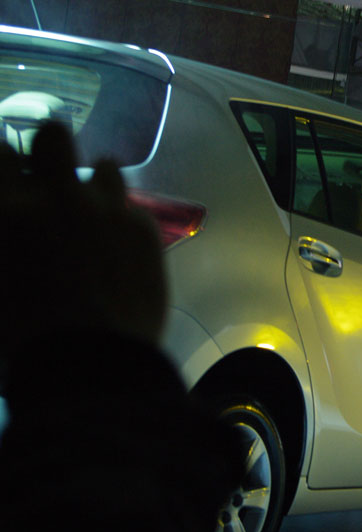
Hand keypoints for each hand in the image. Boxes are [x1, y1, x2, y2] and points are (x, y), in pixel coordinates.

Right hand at [0, 121, 165, 372]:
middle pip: (53, 134)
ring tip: (92, 212)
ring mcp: (105, 210)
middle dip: (50, 150)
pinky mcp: (144, 231)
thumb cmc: (19, 338)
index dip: (6, 162)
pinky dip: (125, 223)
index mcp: (5, 209)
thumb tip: (15, 229)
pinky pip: (134, 209)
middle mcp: (55, 196)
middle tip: (50, 179)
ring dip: (94, 183)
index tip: (11, 178)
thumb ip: (7, 237)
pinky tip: (122, 249)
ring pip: (104, 164)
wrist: (88, 365)